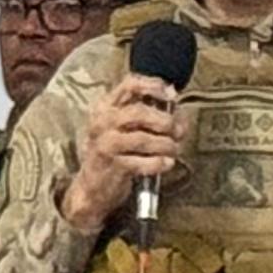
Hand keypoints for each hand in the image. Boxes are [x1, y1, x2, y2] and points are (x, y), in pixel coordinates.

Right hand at [59, 73, 184, 235]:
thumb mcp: (121, 127)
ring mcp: (106, 144)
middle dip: (165, 121)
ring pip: (143, 138)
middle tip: (179, 131)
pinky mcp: (113, 166)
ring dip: (166, 144)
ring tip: (175, 149)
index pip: (130, 85)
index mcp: (105, 106)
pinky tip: (168, 163)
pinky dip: (159, 162)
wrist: (92, 187)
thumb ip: (143, 113)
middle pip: (140, 112)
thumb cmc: (113, 153)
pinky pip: (143, 162)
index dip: (154, 86)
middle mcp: (102, 121)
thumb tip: (175, 104)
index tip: (172, 95)